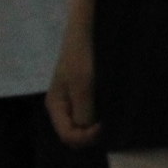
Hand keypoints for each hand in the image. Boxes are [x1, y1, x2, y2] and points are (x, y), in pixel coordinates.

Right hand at [46, 24, 100, 145]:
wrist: (87, 30)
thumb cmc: (82, 55)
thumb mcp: (82, 84)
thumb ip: (83, 111)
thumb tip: (88, 131)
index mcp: (56, 106)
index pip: (68, 136)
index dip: (86, 137)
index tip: (103, 124)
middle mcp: (63, 107)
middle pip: (75, 135)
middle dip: (91, 134)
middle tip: (109, 122)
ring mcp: (74, 101)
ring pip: (84, 126)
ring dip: (97, 126)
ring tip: (112, 116)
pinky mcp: (85, 94)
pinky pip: (91, 114)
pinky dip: (100, 117)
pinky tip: (111, 111)